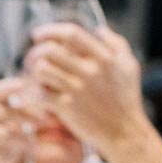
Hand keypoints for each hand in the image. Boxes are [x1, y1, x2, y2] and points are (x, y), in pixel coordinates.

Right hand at [0, 77, 37, 162]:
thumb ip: (21, 110)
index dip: (7, 87)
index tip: (24, 84)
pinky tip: (14, 158)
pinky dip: (12, 157)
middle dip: (25, 115)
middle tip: (43, 121)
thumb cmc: (4, 143)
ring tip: (29, 145)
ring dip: (21, 138)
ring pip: (2, 134)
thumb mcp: (13, 124)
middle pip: (1, 111)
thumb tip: (41, 95)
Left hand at [25, 24, 144, 152]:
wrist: (125, 133)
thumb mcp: (129, 66)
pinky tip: (35, 97)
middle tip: (32, 58)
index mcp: (104, 57)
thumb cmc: (126, 100)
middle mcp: (89, 70)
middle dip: (36, 51)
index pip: (71, 34)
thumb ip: (116, 44)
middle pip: (50, 49)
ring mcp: (77, 89)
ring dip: (33, 72)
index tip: (38, 34)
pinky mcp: (68, 108)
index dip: (50, 30)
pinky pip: (40, 95)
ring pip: (41, 69)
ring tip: (34, 77)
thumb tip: (99, 29)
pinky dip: (33, 95)